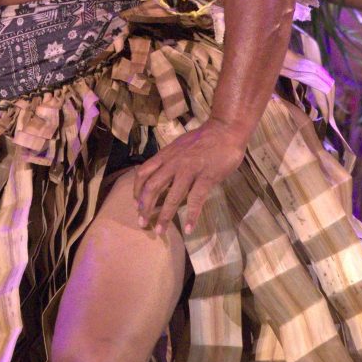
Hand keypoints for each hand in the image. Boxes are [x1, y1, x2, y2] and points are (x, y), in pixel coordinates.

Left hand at [130, 119, 247, 232]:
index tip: (136, 204)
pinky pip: (196, 199)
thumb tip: (161, 174)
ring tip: (160, 231)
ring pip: (172, 196)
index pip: (143, 172)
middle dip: (145, 207)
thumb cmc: (204, 138)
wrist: (226, 129)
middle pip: (152, 187)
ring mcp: (190, 170)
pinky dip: (192, 216)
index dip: (137, 190)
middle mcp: (174, 163)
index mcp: (166, 155)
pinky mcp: (206, 177)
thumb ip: (169, 159)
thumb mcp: (179, 145)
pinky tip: (188, 229)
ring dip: (164, 216)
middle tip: (142, 223)